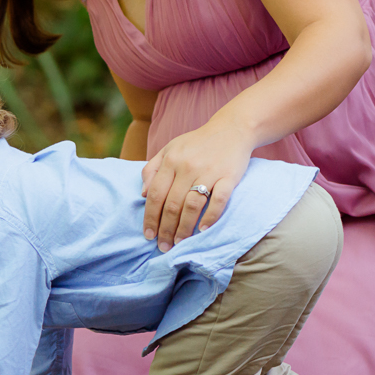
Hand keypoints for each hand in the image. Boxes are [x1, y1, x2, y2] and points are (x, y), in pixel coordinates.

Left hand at [142, 121, 252, 250]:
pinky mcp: (229, 176)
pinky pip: (219, 200)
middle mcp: (188, 166)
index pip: (156, 194)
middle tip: (163, 246)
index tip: (148, 235)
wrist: (232, 129)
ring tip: (179, 242)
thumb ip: (153, 169)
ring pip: (192, 205)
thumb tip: (143, 194)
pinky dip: (211, 217)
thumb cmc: (197, 143)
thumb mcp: (170, 149)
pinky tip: (203, 229)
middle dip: (165, 229)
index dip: (150, 217)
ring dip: (184, 228)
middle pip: (172, 204)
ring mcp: (209, 172)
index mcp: (171, 160)